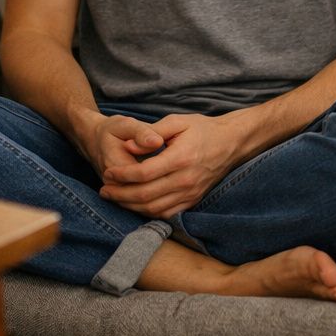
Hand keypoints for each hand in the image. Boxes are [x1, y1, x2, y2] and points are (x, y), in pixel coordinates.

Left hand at [99, 113, 243, 218]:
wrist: (231, 143)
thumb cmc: (202, 129)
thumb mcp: (177, 122)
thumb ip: (151, 133)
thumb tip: (128, 147)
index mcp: (181, 158)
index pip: (144, 173)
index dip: (123, 175)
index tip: (108, 172)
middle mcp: (186, 179)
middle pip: (146, 195)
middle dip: (121, 194)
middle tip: (104, 190)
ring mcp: (191, 193)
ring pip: (154, 208)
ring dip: (130, 206)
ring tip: (114, 197)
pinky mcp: (193, 200)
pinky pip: (167, 213)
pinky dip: (147, 212)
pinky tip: (134, 205)